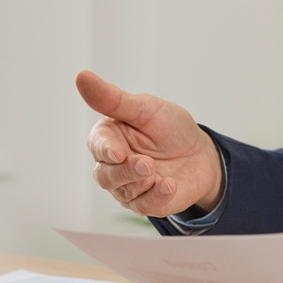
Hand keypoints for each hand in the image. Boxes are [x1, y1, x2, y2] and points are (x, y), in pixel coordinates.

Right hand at [76, 70, 223, 216]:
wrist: (201, 154)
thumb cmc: (170, 128)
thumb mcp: (146, 108)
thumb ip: (113, 99)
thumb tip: (81, 76)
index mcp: (109, 137)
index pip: (98, 145)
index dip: (106, 149)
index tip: (118, 152)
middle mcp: (113, 165)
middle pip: (105, 175)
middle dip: (126, 171)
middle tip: (147, 164)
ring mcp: (128, 186)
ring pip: (123, 192)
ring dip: (142, 183)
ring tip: (160, 173)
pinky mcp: (146, 203)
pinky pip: (144, 206)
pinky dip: (156, 197)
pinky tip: (169, 185)